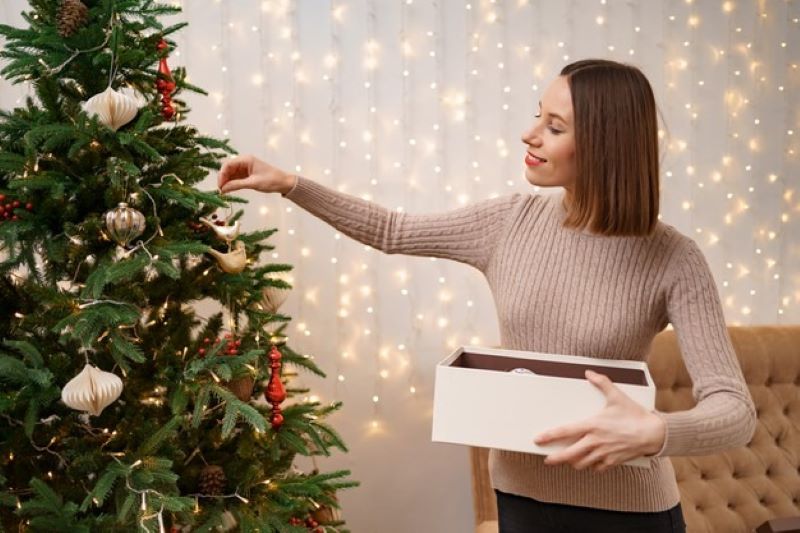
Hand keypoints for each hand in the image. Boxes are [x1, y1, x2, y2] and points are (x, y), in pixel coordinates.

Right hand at [217, 154, 296, 194]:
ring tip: (223, 192)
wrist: (284, 183)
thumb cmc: (271, 180)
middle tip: (220, 190)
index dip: (221, 175)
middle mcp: (244, 162)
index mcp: (246, 160)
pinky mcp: (247, 175)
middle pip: (228, 169)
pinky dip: (232, 184)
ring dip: (226, 182)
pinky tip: (228, 190)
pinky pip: (235, 178)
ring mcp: (245, 169)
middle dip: (223, 179)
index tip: (220, 186)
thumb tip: (223, 189)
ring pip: (231, 174)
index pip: (228, 164)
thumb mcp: (253, 183)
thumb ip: (237, 185)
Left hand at [533, 369, 665, 472]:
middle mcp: (595, 441)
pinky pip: (597, 467)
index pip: (565, 431)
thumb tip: (590, 373)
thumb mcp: (617, 396)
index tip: (538, 440)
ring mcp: (603, 453)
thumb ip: (602, 383)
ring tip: (569, 460)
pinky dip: (591, 466)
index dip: (550, 436)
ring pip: (582, 463)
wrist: (654, 433)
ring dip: (574, 462)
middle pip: (569, 454)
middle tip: (548, 459)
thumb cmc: (635, 415)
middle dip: (556, 458)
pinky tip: (590, 463)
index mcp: (593, 425)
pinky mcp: (612, 461)